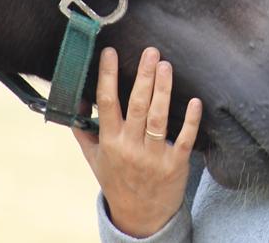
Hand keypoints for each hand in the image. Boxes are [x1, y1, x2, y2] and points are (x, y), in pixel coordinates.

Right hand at [72, 46, 202, 237]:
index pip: (106, 103)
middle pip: (137, 106)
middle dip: (143, 77)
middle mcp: (130, 147)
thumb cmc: (117, 180)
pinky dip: (190, 120)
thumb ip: (83, 131)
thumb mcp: (94, 159)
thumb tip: (74, 103)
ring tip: (166, 66)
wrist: (141, 216)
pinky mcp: (176, 164)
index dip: (107, 76)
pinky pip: (184, 138)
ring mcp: (153, 156)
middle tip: (150, 51)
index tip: (110, 52)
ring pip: (158, 118)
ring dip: (163, 90)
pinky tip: (194, 101)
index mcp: (110, 141)